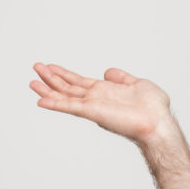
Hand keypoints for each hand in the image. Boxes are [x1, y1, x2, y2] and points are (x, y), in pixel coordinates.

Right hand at [29, 63, 175, 145]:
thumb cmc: (153, 108)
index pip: (79, 81)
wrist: (157, 121)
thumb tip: (108, 71)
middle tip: (35, 67)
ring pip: (64, 96)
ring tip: (32, 82)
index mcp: (105, 91)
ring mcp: (92, 106)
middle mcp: (96, 99)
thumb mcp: (137, 83)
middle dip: (51, 78)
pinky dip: (55, 104)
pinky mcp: (92, 112)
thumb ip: (121, 77)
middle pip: (67, 88)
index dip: (64, 74)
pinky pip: (70, 107)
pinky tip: (41, 101)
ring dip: (47, 89)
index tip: (51, 67)